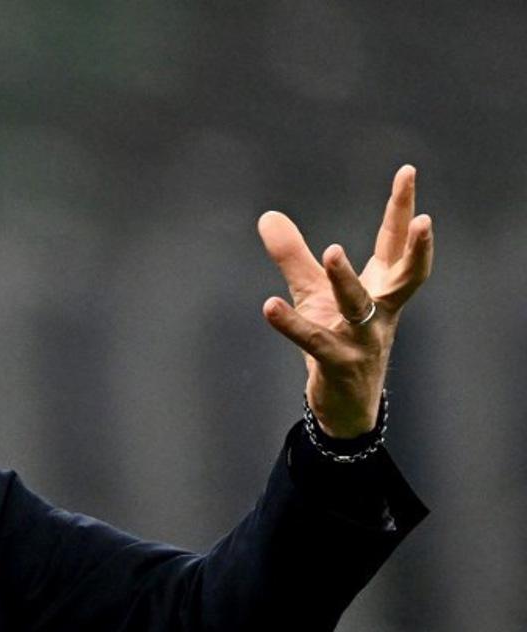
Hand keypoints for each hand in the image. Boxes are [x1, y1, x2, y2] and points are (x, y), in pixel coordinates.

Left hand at [258, 165, 432, 437]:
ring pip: (359, 306)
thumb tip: (268, 216)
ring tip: (332, 251)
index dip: (402, 208)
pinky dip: (291, 324)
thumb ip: (292, 256)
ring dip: (346, 279)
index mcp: (381, 288)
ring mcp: (363, 338)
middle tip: (422, 218)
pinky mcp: (339, 363)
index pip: (394, 242)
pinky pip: (314, 341)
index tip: (407, 172)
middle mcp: (380, 310)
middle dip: (417, 247)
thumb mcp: (313, 292)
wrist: (345, 401)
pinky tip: (269, 306)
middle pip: (405, 274)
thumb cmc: (337, 338)